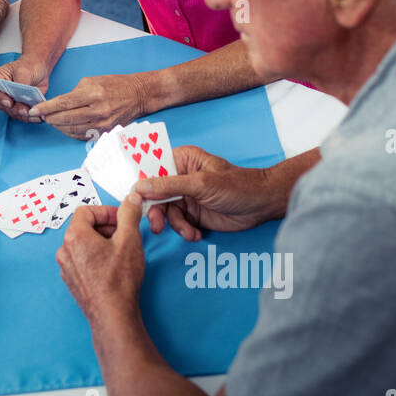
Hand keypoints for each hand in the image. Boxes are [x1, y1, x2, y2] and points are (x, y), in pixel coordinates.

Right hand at [0, 55, 50, 121]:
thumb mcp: (24, 70)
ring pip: (11, 112)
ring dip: (22, 115)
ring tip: (33, 114)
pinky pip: (20, 115)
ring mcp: (7, 99)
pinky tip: (36, 118)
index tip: (10, 102)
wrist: (39, 68)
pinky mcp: (16, 106)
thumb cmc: (29, 65)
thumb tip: (21, 95)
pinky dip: (28, 117)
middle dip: (14, 109)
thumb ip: (20, 82)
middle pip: (1, 104)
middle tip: (25, 110)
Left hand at [31, 73, 146, 139]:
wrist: (137, 95)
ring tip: (52, 120)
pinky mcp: (105, 132)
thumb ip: (73, 93)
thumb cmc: (114, 85)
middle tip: (41, 115)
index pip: (63, 103)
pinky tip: (64, 127)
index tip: (35, 110)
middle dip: (49, 118)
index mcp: (93, 94)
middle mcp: (97, 111)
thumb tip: (57, 105)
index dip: (46, 108)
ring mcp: (102, 124)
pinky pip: (82, 136)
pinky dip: (70, 132)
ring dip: (58, 126)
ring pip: (72, 130)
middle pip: (65, 119)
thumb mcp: (91, 81)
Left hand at [56, 193, 146, 326]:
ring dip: (102, 242)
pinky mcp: (72, 280)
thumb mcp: (129, 239)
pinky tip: (112, 268)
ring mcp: (66, 267)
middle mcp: (65, 250)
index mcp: (74, 236)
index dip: (107, 212)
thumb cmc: (119, 280)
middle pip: (84, 227)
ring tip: (120, 252)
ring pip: (84, 244)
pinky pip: (82, 260)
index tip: (122, 219)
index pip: (87, 211)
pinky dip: (96, 257)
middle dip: (106, 227)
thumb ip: (129, 214)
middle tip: (124, 235)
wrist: (112, 315)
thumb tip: (131, 199)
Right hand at [133, 145, 282, 240]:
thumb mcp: (200, 184)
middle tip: (156, 225)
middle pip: (154, 194)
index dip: (141, 184)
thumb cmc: (237, 186)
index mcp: (180, 160)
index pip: (151, 168)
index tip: (134, 199)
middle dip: (155, 211)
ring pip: (164, 212)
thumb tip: (140, 186)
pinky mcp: (192, 214)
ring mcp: (185, 196)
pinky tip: (195, 235)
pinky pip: (177, 223)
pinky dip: (184, 231)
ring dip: (174, 225)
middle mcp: (179, 177)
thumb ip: (169, 186)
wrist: (261, 205)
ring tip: (188, 232)